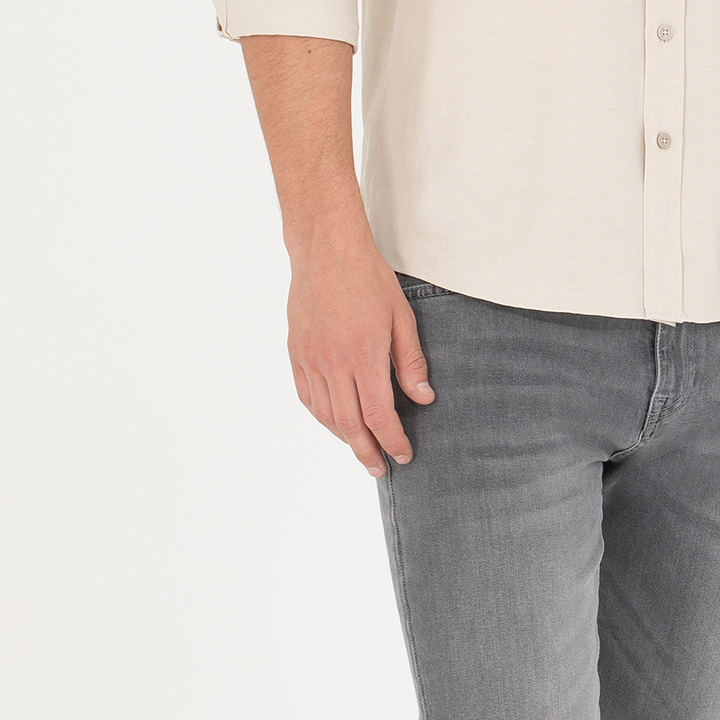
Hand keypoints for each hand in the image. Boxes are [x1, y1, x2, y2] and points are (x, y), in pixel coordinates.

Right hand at [285, 228, 434, 473]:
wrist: (325, 250)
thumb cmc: (369, 279)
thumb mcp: (401, 318)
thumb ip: (411, 362)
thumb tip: (423, 399)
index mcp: (363, 355)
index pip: (378, 415)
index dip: (391, 441)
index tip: (403, 455)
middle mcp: (333, 363)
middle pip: (350, 424)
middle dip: (368, 452)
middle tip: (381, 469)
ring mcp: (310, 359)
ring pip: (326, 415)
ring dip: (344, 438)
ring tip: (361, 450)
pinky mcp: (296, 353)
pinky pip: (307, 397)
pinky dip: (322, 417)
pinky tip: (335, 423)